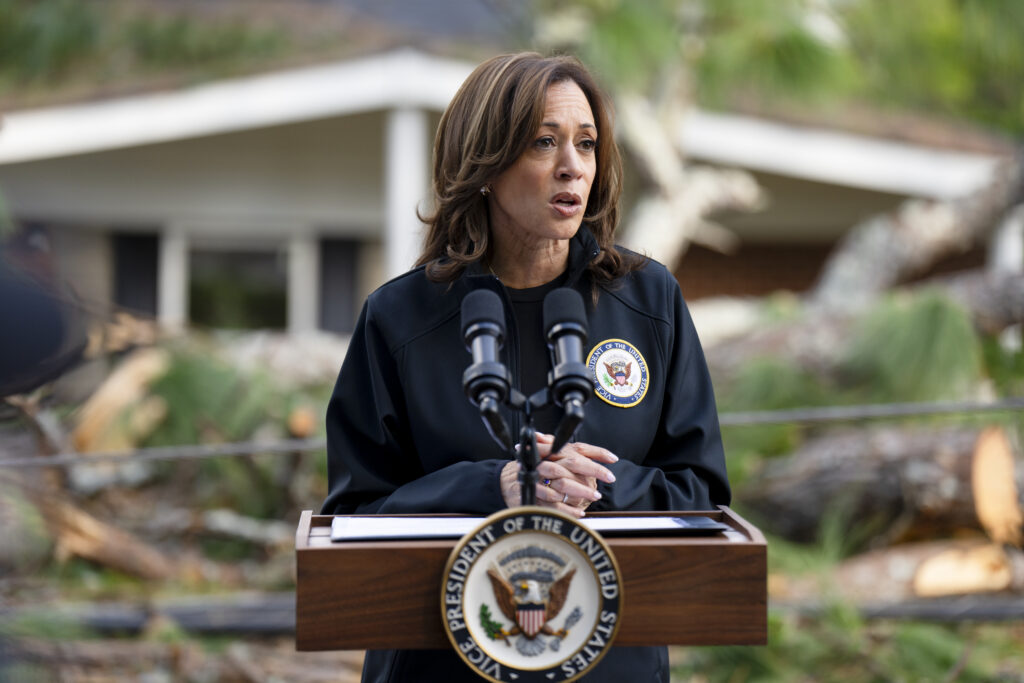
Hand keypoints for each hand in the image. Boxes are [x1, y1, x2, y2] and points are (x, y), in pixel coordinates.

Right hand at [499, 434, 616, 517]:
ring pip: (562, 482)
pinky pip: (553, 502)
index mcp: (554, 450)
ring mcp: (538, 477)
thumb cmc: (538, 468)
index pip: (578, 448)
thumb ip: (584, 454)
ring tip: (593, 497)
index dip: (597, 453)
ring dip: (580, 491)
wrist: (509, 481)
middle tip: (607, 480)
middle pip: (571, 463)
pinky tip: (579, 513)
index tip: (613, 460)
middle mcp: (546, 460)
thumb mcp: (558, 456)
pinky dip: (568, 509)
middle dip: (592, 471)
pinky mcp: (533, 493)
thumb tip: (611, 456)